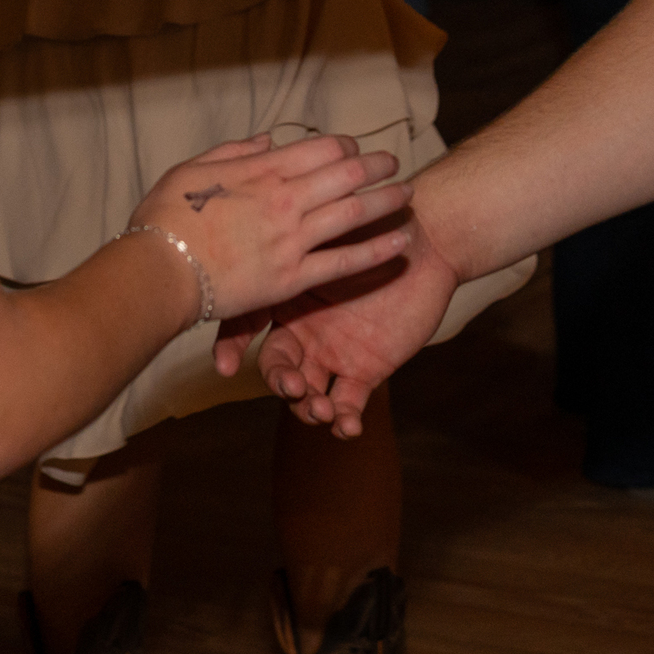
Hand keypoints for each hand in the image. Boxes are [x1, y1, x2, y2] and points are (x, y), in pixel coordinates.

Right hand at [133, 133, 411, 324]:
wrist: (157, 272)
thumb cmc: (164, 221)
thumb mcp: (191, 169)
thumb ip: (234, 153)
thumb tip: (267, 141)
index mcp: (261, 172)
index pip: (318, 150)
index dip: (343, 147)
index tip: (355, 150)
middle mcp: (284, 200)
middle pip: (345, 175)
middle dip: (375, 166)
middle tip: (394, 163)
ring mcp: (292, 239)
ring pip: (353, 213)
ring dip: (385, 200)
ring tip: (407, 194)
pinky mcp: (293, 278)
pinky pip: (345, 262)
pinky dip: (377, 250)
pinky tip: (401, 242)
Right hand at [225, 214, 463, 434]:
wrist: (428, 245)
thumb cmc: (377, 227)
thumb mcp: (332, 232)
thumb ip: (300, 244)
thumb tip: (263, 235)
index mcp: (286, 297)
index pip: (247, 325)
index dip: (231, 347)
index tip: (225, 367)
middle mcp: (303, 331)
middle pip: (277, 367)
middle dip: (280, 383)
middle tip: (294, 386)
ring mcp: (332, 354)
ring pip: (307, 393)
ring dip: (307, 408)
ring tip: (321, 409)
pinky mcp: (365, 372)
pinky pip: (348, 404)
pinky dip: (344, 421)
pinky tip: (348, 427)